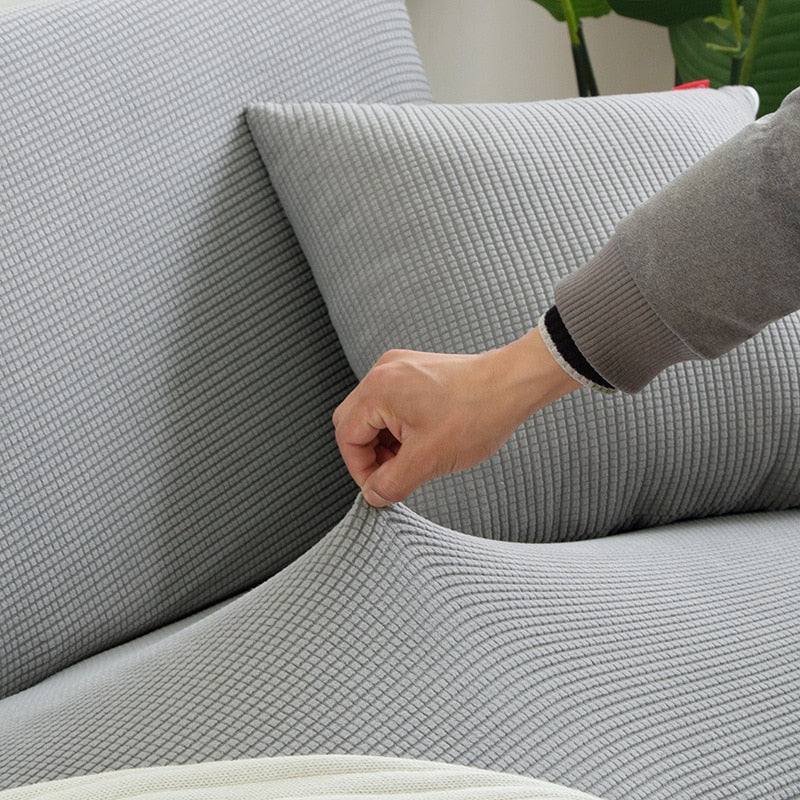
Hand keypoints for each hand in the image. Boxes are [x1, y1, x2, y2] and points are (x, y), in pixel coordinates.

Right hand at [332, 327, 580, 506]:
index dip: (360, 469)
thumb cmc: (477, 413)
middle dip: (371, 454)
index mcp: (378, 390)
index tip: (380, 487)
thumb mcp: (428, 459)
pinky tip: (424, 441)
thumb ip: (392, 482)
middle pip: (355, 422)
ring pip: (375, 414)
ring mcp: (400, 368)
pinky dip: (401, 427)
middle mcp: (384, 372)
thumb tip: (373, 495)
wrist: (514, 384)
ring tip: (415, 458)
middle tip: (395, 474)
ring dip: (387, 442)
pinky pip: (393, 403)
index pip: (347, 437)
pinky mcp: (417, 370)